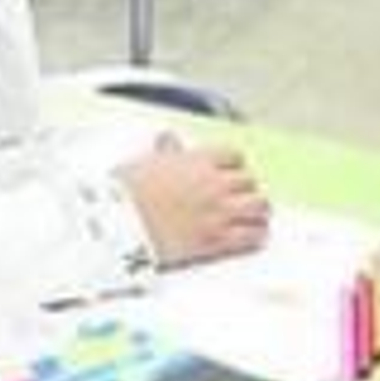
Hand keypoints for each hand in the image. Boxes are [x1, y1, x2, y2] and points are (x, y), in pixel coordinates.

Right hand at [118, 135, 270, 267]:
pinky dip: (256, 236)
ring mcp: (217, 212)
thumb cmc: (127, 192)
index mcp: (198, 160)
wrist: (121, 225)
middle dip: (247, 189)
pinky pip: (250, 236)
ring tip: (257, 217)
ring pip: (259, 207)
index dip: (234, 165)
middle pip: (250, 181)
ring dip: (259, 212)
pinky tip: (255, 237)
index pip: (234, 155)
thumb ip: (166, 151)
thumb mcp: (147, 162)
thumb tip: (169, 140)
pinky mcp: (215, 240)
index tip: (232, 173)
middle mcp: (214, 183)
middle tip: (245, 197)